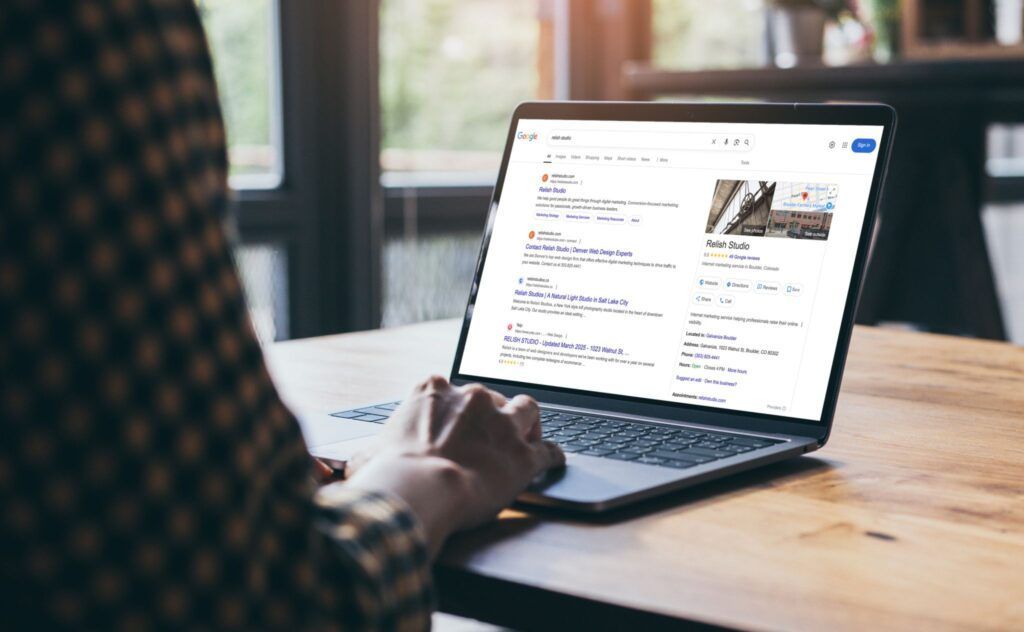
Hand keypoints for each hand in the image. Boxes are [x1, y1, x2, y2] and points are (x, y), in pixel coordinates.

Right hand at [341, 376, 564, 555]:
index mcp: (435, 390)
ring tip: (528, 437)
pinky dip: (552, 457)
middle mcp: (473, 398)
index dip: (456, 408)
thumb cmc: (390, 474)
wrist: (420, 489)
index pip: (451, 389)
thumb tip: (360, 463)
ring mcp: (502, 424)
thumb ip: (373, 449)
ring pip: (528, 410)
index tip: (457, 422)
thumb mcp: (369, 453)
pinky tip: (552, 463)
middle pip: (492, 397)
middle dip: (492, 415)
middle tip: (490, 436)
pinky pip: (549, 451)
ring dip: (528, 424)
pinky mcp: (525, 454)